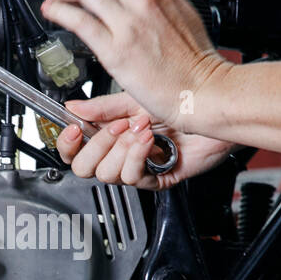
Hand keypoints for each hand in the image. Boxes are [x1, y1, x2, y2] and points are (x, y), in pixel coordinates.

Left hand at [41, 0, 231, 131]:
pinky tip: (53, 13)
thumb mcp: (180, 18)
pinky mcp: (116, 48)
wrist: (205, 90)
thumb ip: (155, 7)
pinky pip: (79, 20)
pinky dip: (60, 11)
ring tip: (53, 2)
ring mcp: (129, 23)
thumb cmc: (196, 64)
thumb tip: (133, 4)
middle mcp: (144, 0)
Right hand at [56, 91, 236, 189]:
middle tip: (117, 126)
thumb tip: (72, 108)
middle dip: (97, 145)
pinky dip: (139, 155)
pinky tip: (149, 140)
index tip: (73, 129)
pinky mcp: (156, 179)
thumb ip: (101, 108)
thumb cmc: (181, 102)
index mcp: (110, 135)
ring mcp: (137, 167)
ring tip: (141, 130)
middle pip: (84, 168)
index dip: (68, 143)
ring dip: (123, 149)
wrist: (212, 112)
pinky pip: (133, 177)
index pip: (75, 150)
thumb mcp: (134, 100)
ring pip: (107, 175)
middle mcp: (120, 154)